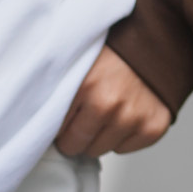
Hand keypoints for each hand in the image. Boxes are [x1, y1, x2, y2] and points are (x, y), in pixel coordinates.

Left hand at [56, 44, 171, 157]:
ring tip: (106, 109)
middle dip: (75, 134)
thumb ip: (58, 85)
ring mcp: (133, 118)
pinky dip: (121, 136)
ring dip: (98, 136)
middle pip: (76, 145)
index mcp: (85, 85)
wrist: (157, 40)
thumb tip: (35, 116)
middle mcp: (109, 105)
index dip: (56, 122)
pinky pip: (123, 149)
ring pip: (99, 150)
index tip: (62, 114)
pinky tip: (125, 112)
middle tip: (83, 114)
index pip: (54, 128)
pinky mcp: (153, 128)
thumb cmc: (114, 50)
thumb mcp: (79, 57)